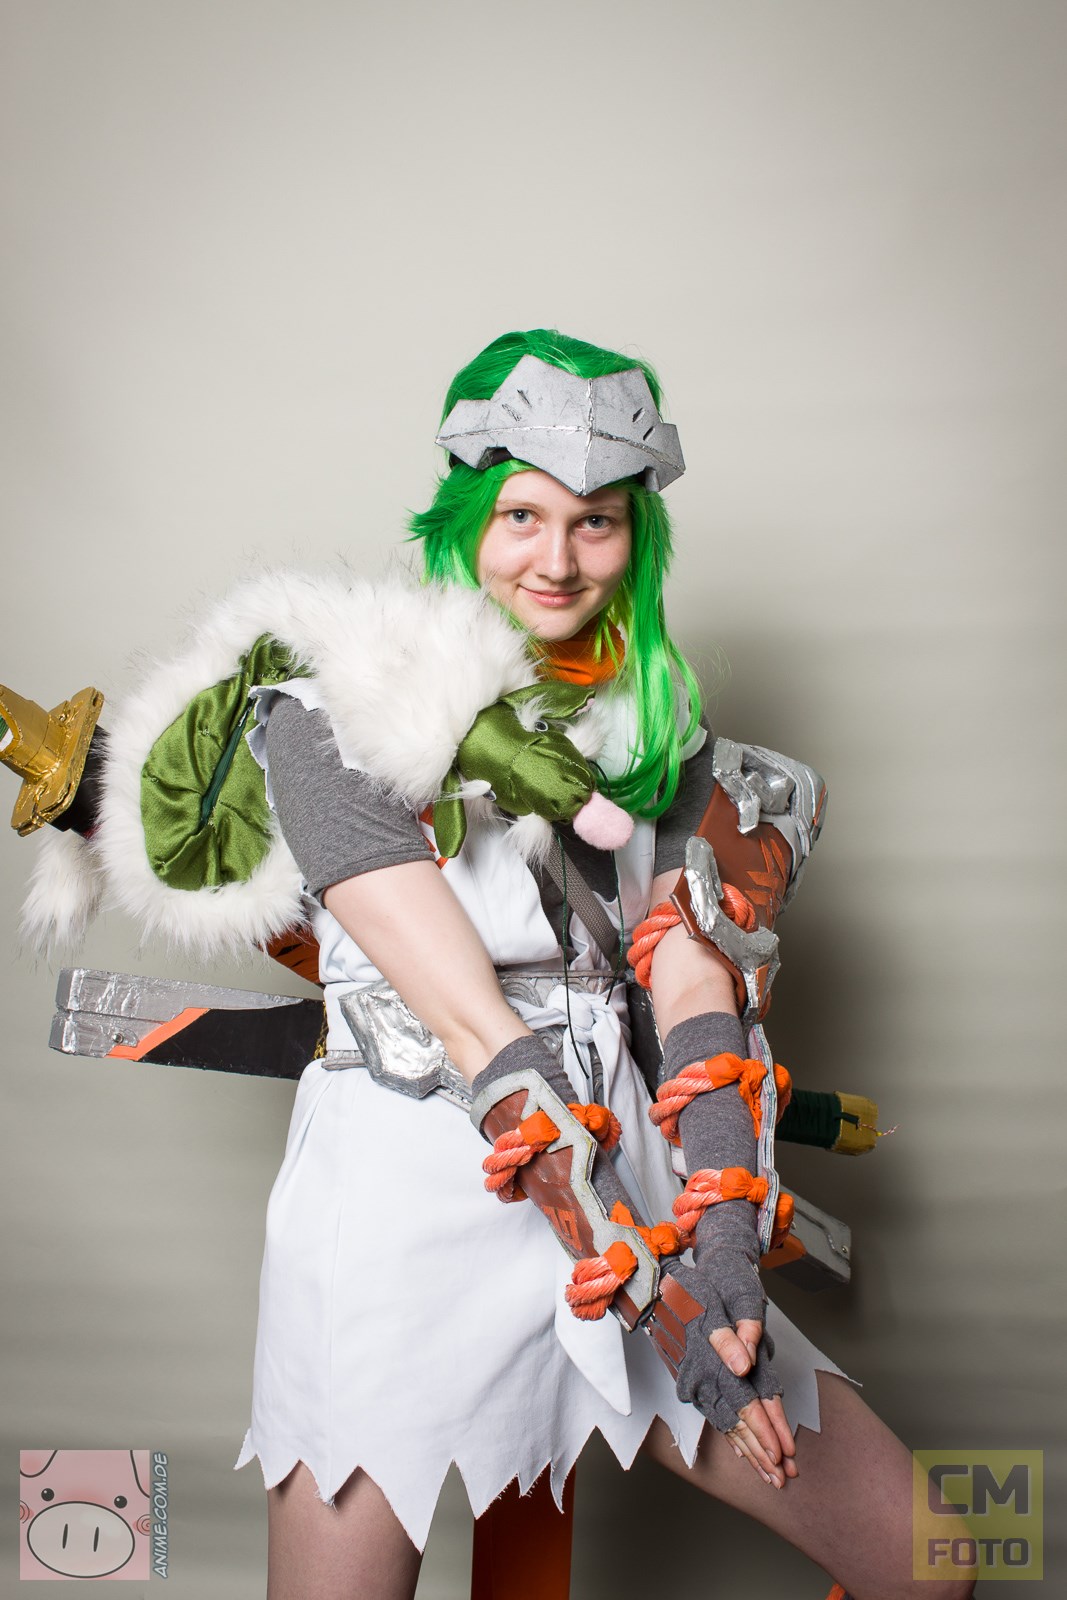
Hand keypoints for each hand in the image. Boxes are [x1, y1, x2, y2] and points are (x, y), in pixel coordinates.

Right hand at [666, 1261, 796, 1488]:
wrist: (655, 1291)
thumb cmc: (689, 1292)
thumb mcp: (711, 1305)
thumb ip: (729, 1336)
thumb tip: (744, 1365)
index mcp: (710, 1362)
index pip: (743, 1405)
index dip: (763, 1431)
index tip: (782, 1454)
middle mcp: (700, 1380)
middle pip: (736, 1424)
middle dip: (760, 1453)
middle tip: (782, 1480)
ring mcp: (693, 1385)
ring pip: (725, 1425)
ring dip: (748, 1451)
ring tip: (768, 1475)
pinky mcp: (690, 1385)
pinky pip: (714, 1416)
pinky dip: (730, 1436)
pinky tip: (742, 1451)